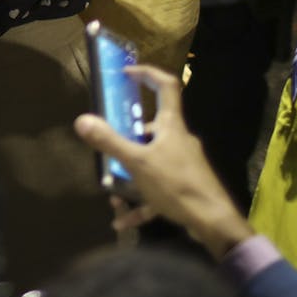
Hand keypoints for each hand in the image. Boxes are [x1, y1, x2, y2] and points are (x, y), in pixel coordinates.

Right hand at [74, 66, 253, 259]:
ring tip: (113, 193)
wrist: (214, 223)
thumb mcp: (138, 163)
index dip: (148, 74)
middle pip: (152, 128)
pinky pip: (157, 189)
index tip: (126, 74)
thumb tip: (82, 120)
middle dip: (128, 138)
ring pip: (152, 161)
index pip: (166, 86)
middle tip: (109, 148)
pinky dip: (140, 202)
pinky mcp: (185, 187)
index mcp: (172, 126)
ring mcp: (184, 164)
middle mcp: (179, 140)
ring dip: (130, 175)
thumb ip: (110, 142)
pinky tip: (123, 219)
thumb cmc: (177, 185)